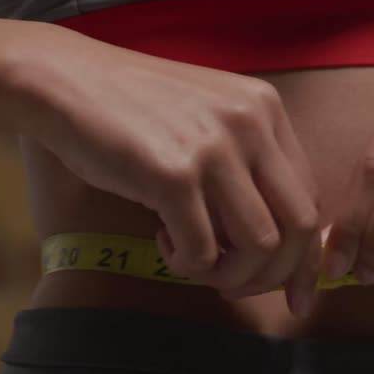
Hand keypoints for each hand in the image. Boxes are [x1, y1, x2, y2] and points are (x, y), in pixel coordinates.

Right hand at [11, 23, 323, 315]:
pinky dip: (185, 265)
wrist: (64, 80)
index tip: (293, 293)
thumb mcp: (204, 118)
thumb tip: (270, 239)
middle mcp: (250, 124)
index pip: (310, 198)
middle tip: (235, 288)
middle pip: (300, 227)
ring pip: (259, 246)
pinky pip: (202, 252)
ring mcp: (213, 149)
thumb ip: (242, 162)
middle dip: (274, 275)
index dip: (304, 256)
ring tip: (193, 263)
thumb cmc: (128, 107)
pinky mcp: (172, 176)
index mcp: (265, 110)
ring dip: (228, 275)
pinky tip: (161, 241)